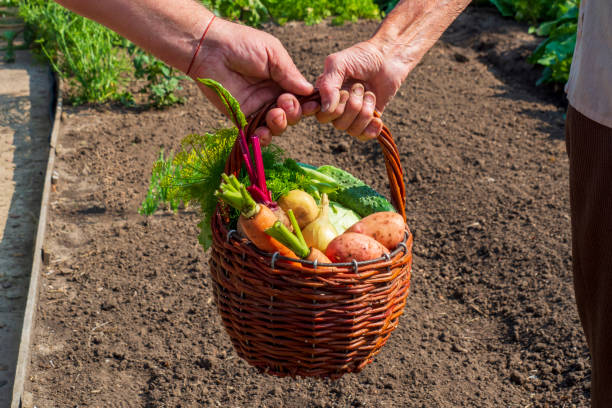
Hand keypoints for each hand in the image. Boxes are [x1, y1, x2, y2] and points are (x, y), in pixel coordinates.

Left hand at [189, 18, 311, 140]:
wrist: (210, 50)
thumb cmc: (242, 44)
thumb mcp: (272, 53)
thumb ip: (290, 73)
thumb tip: (309, 91)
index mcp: (282, 80)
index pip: (301, 98)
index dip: (308, 104)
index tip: (312, 105)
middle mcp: (272, 96)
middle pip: (293, 115)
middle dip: (294, 113)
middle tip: (284, 102)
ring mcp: (257, 108)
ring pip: (278, 127)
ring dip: (281, 124)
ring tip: (274, 114)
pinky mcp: (241, 118)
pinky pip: (256, 134)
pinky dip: (263, 138)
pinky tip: (261, 132)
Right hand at [311, 40, 409, 140]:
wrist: (388, 58)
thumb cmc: (362, 57)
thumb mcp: (339, 63)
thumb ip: (328, 85)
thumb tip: (326, 109)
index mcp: (325, 94)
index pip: (319, 114)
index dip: (331, 109)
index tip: (343, 92)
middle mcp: (336, 107)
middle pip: (337, 123)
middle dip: (352, 105)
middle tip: (360, 86)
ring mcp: (352, 115)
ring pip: (352, 129)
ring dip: (365, 111)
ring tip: (370, 94)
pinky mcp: (368, 121)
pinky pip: (364, 135)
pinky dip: (372, 128)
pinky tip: (377, 118)